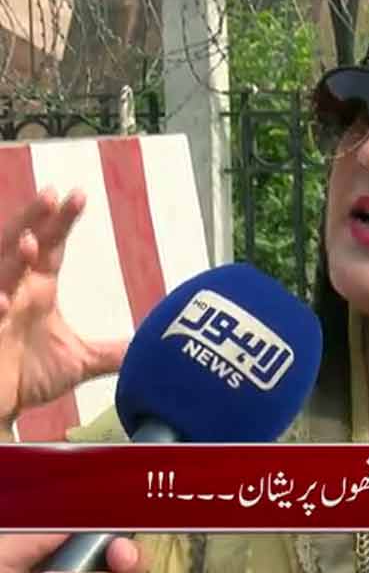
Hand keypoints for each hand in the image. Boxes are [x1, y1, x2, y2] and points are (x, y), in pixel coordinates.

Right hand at [0, 189, 128, 431]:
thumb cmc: (27, 377)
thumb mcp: (77, 362)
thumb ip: (112, 352)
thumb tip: (150, 348)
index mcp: (36, 289)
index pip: (50, 246)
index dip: (61, 221)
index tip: (78, 195)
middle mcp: (12, 291)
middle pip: (20, 246)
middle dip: (34, 221)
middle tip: (53, 195)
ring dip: (11, 259)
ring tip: (30, 242)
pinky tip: (2, 303)